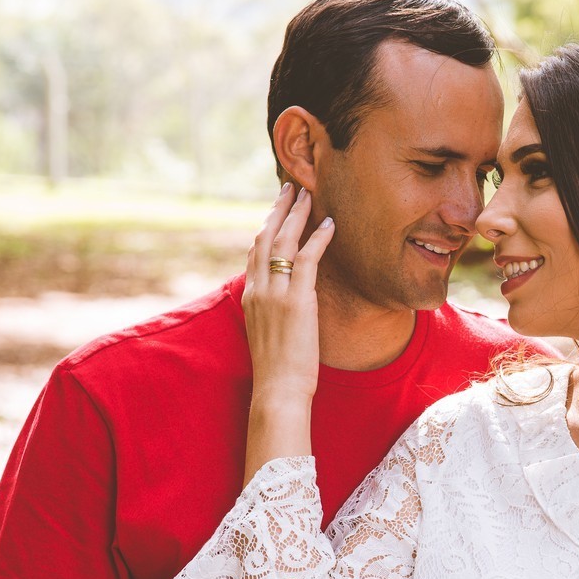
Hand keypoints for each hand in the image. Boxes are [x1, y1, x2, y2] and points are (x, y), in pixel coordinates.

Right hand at [242, 184, 334, 404]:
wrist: (277, 389)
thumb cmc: (277, 370)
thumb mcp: (268, 334)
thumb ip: (272, 312)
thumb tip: (286, 304)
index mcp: (249, 297)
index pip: (254, 252)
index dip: (266, 227)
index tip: (276, 210)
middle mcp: (258, 290)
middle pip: (264, 238)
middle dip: (278, 210)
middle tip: (290, 189)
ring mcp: (275, 294)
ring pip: (283, 242)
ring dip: (297, 215)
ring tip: (308, 195)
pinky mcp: (297, 301)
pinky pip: (306, 260)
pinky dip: (318, 238)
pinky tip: (329, 223)